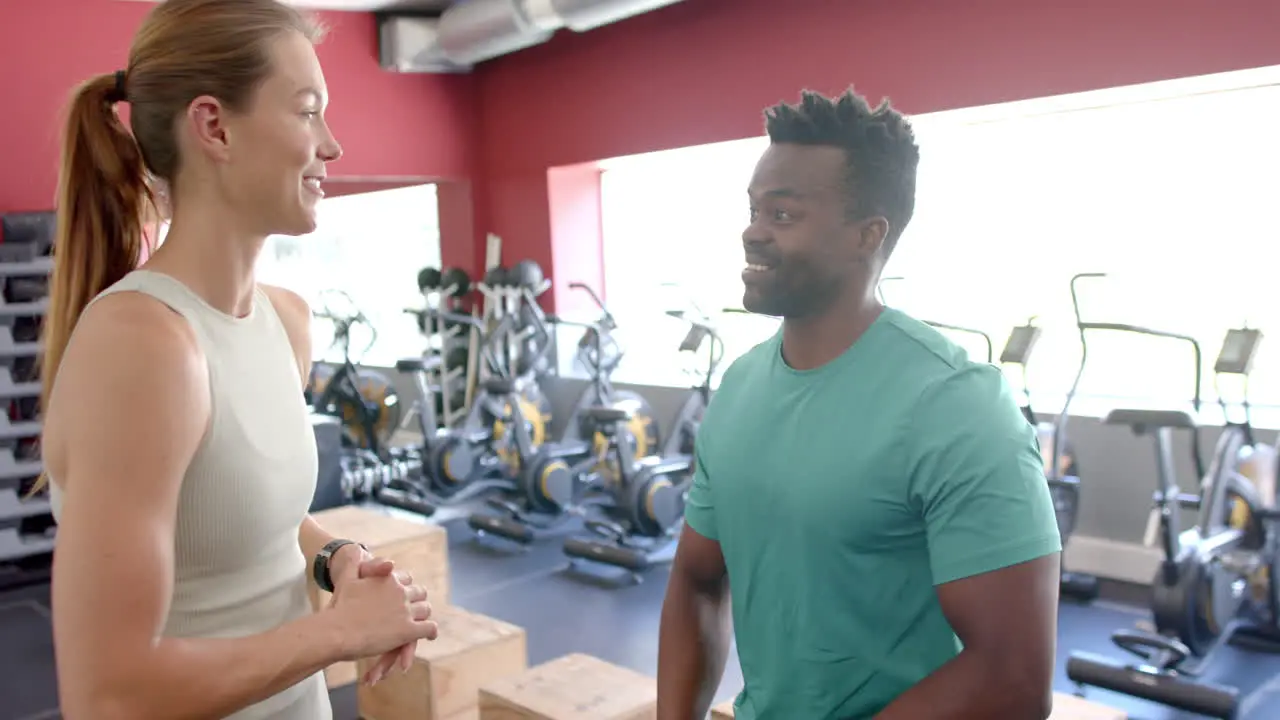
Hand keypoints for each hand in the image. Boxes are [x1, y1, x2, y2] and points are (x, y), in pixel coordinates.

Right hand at [326, 552, 436, 672]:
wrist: (336, 631)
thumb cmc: (339, 607)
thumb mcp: (346, 579)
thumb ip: (354, 563)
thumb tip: (356, 549)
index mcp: (388, 578)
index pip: (406, 578)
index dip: (404, 587)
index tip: (402, 594)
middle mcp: (400, 592)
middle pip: (419, 592)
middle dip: (416, 600)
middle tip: (413, 610)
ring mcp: (406, 611)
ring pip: (426, 609)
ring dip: (423, 616)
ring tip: (420, 623)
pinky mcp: (408, 630)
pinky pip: (429, 628)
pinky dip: (431, 632)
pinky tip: (430, 636)